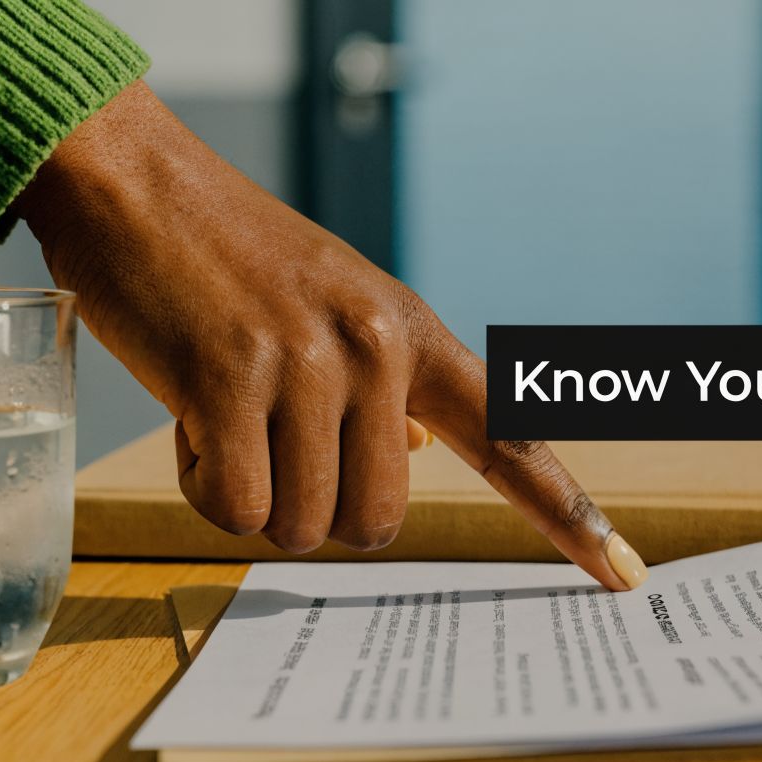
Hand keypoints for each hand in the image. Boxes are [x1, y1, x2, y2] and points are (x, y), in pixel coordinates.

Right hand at [13, 81, 646, 590]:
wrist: (137, 187)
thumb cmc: (230, 259)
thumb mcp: (337, 303)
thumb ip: (386, 382)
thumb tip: (414, 450)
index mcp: (411, 332)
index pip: (510, 436)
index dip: (568, 513)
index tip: (625, 575)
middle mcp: (376, 348)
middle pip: (378, 524)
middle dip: (318, 509)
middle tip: (270, 444)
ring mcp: (307, 364)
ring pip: (303, 526)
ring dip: (255, 496)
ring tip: (224, 414)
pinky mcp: (231, 381)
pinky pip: (237, 508)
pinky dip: (205, 486)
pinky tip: (191, 418)